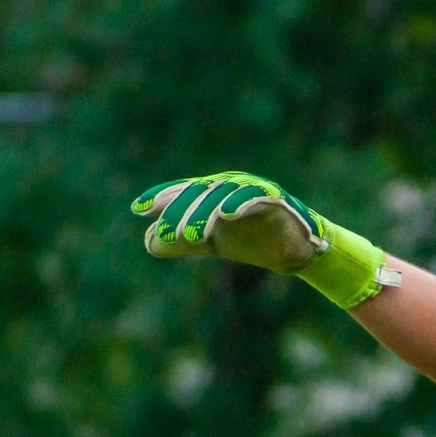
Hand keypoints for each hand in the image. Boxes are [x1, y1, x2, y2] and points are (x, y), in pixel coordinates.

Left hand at [132, 173, 325, 270]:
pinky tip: (227, 215)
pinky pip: (256, 197)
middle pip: (199, 193)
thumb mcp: (210, 243)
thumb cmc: (253, 241)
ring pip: (223, 195)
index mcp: (212, 192)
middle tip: (167, 236)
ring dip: (206, 212)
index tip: (139, 209)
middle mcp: (230, 185)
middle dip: (180, 212)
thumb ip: (180, 242)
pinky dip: (241, 202)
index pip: (183, 191)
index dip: (161, 197)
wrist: (296, 251)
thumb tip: (149, 242)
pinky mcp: (276, 199)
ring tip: (192, 235)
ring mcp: (253, 190)